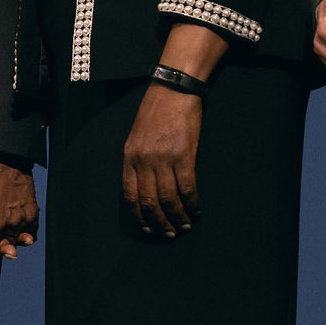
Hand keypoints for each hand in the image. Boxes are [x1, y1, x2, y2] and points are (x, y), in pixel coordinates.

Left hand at [122, 83, 202, 237]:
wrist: (173, 90)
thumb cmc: (155, 112)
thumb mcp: (136, 136)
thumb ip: (137, 160)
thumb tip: (144, 187)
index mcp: (129, 157)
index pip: (129, 196)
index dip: (139, 217)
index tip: (148, 229)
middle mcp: (143, 160)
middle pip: (149, 202)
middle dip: (159, 223)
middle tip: (168, 234)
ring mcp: (163, 159)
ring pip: (169, 199)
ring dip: (177, 217)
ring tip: (184, 226)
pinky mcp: (184, 156)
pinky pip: (187, 188)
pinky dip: (192, 204)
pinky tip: (196, 210)